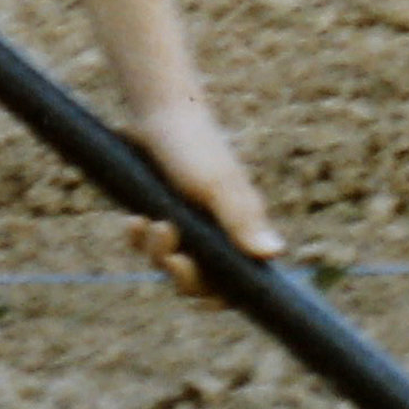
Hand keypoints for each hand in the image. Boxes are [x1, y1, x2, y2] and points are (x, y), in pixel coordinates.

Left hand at [125, 97, 281, 304]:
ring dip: (156, 251)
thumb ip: (242, 221)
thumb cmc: (195, 146)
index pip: (238, 280)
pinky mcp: (161, 212)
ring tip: (150, 223)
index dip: (222, 295)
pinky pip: (147, 244)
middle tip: (172, 256)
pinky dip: (139, 238)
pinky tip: (134, 220)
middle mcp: (215, 229)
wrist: (159, 112)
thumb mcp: (217, 185)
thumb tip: (275, 255)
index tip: (204, 294)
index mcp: (239, 226)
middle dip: (182, 274)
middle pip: (200, 281)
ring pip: (169, 263)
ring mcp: (187, 223)